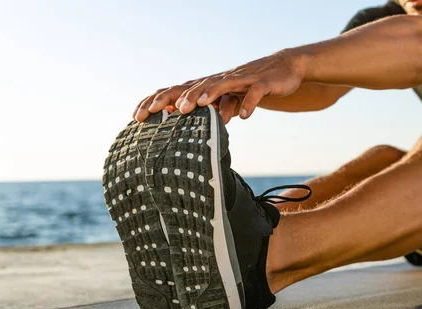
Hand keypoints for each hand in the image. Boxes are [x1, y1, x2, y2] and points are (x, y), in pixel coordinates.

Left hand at [133, 49, 306, 121]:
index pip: (178, 92)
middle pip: (193, 87)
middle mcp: (221, 80)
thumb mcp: (227, 100)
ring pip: (220, 85)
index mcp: (210, 86)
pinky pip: (255, 93)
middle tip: (154, 112)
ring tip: (193, 107)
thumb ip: (211, 110)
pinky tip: (244, 117)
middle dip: (172, 99)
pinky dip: (249, 104)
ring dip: (206, 95)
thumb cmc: (250, 87)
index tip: (137, 116)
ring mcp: (241, 80)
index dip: (156, 102)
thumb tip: (192, 124)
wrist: (283, 70)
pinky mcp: (262, 83)